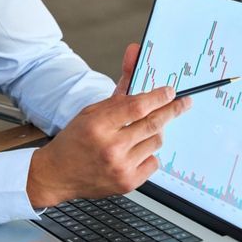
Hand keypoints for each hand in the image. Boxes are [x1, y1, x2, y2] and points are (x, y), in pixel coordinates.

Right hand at [27, 43, 191, 206]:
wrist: (57, 174)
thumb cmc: (73, 141)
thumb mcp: (91, 112)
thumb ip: (119, 92)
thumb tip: (134, 59)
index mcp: (97, 126)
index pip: (137, 107)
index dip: (158, 97)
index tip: (170, 92)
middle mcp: (110, 147)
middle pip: (153, 124)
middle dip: (172, 110)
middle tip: (183, 103)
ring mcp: (121, 167)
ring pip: (156, 142)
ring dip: (155, 132)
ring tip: (142, 130)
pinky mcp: (128, 183)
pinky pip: (154, 162)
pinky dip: (149, 153)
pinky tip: (136, 151)